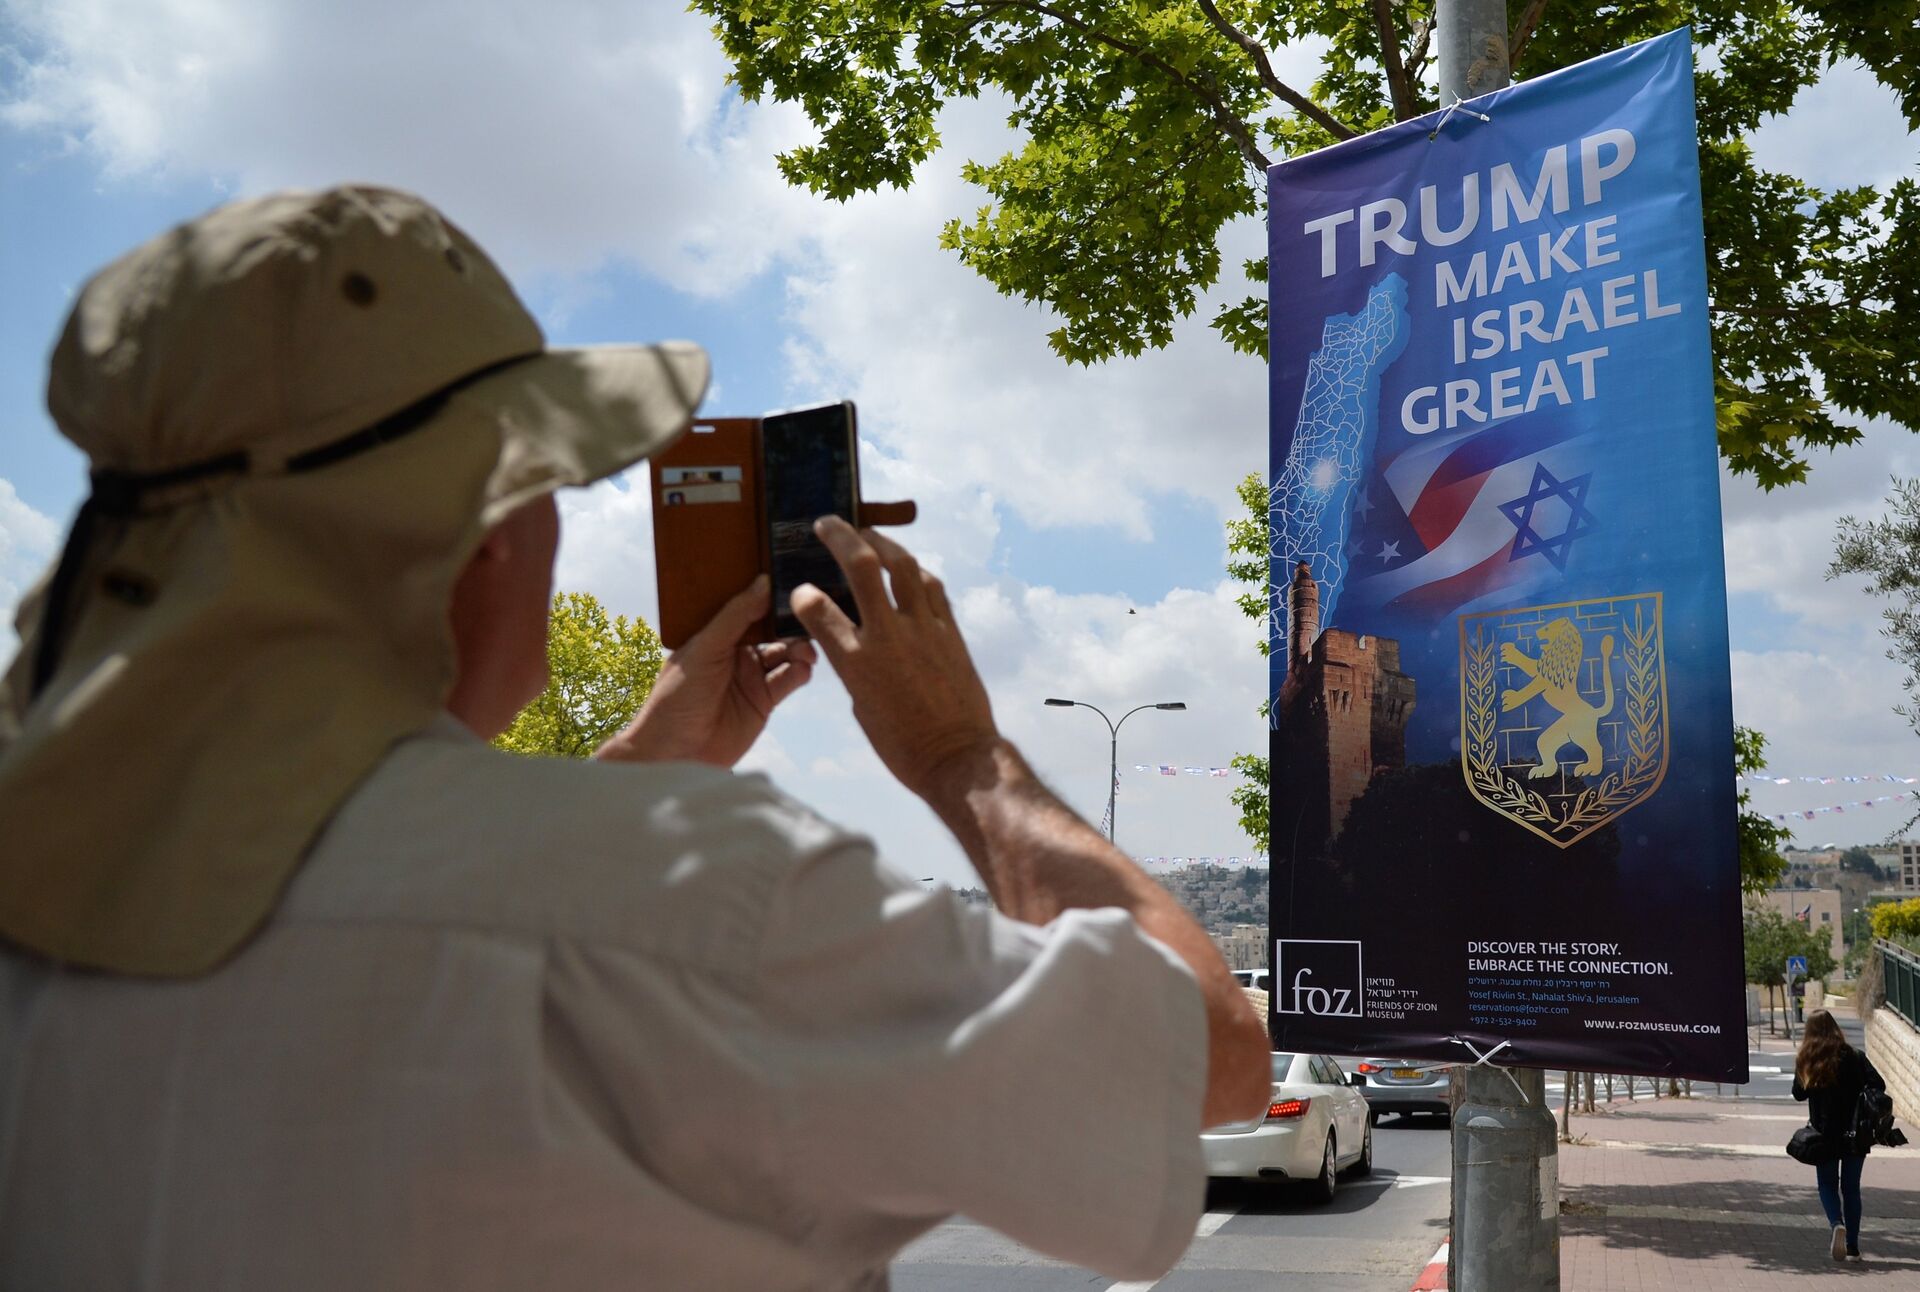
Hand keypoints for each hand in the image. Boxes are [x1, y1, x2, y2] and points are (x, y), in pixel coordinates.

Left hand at [596, 574, 815, 767]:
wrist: (676, 752)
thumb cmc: (677, 696)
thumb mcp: (704, 649)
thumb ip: (735, 616)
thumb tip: (763, 582)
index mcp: (718, 634)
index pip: (750, 608)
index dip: (771, 598)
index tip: (793, 585)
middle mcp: (737, 652)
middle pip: (774, 631)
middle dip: (792, 624)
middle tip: (809, 618)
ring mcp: (753, 677)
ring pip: (787, 654)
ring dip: (800, 648)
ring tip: (806, 651)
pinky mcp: (765, 701)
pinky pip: (790, 680)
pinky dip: (800, 672)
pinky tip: (803, 668)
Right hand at [791, 517, 999, 800]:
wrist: (958, 759)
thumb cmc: (903, 746)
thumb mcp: (861, 708)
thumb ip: (852, 668)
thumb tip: (850, 644)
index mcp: (857, 663)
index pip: (818, 610)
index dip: (803, 594)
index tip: (800, 589)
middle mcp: (888, 636)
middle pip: (863, 567)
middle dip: (841, 537)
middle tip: (827, 523)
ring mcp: (924, 629)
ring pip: (903, 566)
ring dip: (883, 542)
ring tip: (868, 534)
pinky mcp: (951, 632)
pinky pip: (933, 588)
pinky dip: (916, 572)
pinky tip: (907, 567)